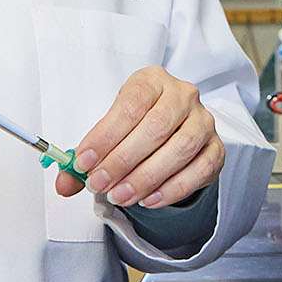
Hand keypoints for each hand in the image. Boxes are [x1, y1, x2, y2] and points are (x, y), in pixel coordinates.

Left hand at [55, 66, 223, 208]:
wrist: (173, 131)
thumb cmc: (136, 127)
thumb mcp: (109, 132)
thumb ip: (87, 158)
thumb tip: (65, 184)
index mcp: (152, 81)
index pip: (131, 104)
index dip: (106, 135)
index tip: (84, 162)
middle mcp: (183, 95)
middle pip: (156, 126)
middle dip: (123, 160)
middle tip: (99, 184)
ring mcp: (203, 121)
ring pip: (181, 148)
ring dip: (146, 177)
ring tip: (120, 196)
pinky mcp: (216, 148)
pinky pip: (199, 169)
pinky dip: (173, 188)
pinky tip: (149, 200)